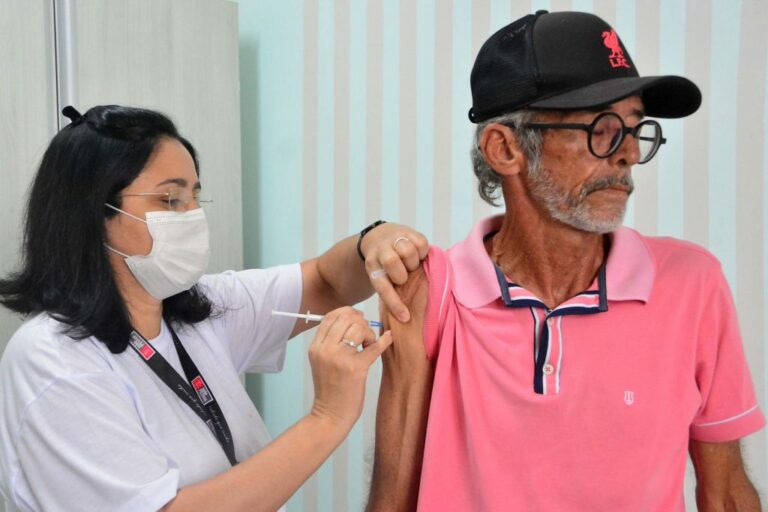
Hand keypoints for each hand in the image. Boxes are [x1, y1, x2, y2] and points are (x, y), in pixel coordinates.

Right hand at [308, 307, 393, 427]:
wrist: (330, 415)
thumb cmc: (331, 389)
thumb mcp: (322, 361)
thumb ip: (331, 341)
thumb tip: (353, 319)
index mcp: (316, 347)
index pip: (330, 316)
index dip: (347, 313)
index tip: (357, 319)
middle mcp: (325, 349)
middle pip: (345, 318)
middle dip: (360, 321)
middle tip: (365, 335)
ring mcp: (339, 358)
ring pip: (358, 327)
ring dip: (369, 333)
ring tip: (369, 345)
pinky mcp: (355, 368)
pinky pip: (374, 346)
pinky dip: (384, 340)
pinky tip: (388, 339)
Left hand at [360, 223, 428, 322]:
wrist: (378, 237)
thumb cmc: (385, 266)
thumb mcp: (381, 276)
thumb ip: (391, 291)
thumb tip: (405, 317)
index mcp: (372, 267)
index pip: (382, 286)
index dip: (394, 303)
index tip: (405, 317)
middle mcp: (380, 251)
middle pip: (392, 261)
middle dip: (402, 274)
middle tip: (405, 277)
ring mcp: (393, 239)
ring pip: (407, 250)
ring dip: (413, 261)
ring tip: (412, 265)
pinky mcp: (406, 231)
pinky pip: (420, 242)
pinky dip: (422, 251)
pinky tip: (418, 254)